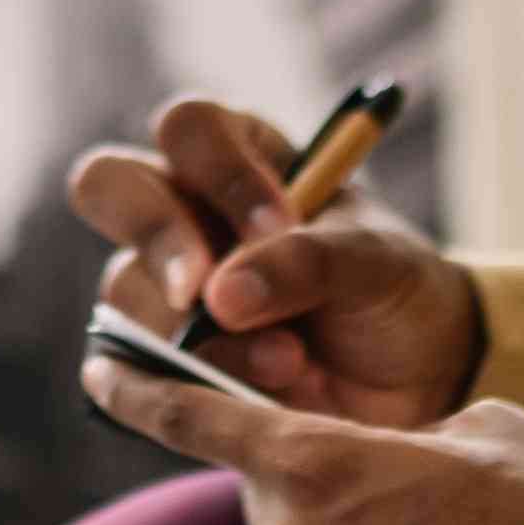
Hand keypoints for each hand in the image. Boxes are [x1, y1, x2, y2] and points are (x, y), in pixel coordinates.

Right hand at [63, 94, 488, 427]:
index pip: (189, 128)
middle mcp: (187, 208)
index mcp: (242, 154)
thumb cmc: (393, 290)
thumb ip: (308, 261)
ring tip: (289, 363)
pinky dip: (180, 383)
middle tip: (205, 292)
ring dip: (199, 333)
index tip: (279, 225)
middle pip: (108, 183)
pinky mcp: (158, 355)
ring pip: (123, 286)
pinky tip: (243, 396)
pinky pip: (129, 363)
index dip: (221, 173)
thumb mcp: (376, 262)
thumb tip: (220, 296)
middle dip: (158, 236)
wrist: (416, 380)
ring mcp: (163, 283)